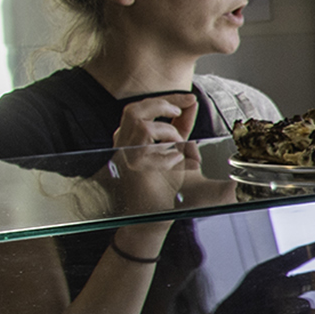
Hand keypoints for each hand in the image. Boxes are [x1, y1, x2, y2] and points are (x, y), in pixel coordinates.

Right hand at [107, 95, 201, 216]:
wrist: (156, 215)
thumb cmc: (166, 185)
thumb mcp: (178, 150)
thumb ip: (182, 128)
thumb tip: (191, 104)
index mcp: (131, 137)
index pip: (144, 109)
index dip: (168, 99)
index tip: (190, 98)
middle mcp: (123, 144)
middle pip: (134, 109)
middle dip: (163, 102)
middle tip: (184, 107)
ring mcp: (125, 155)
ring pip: (140, 123)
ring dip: (167, 129)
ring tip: (178, 143)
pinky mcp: (133, 167)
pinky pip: (151, 146)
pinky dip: (169, 152)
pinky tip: (175, 163)